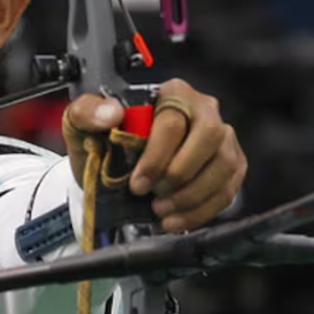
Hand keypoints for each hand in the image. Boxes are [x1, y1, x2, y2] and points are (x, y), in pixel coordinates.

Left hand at [61, 79, 246, 233]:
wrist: (113, 169)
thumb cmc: (104, 141)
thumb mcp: (82, 123)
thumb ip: (87, 111)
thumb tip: (111, 114)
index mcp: (171, 93)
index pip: (173, 122)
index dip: (157, 157)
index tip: (138, 184)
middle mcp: (204, 110)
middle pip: (209, 138)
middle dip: (180, 175)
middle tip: (154, 198)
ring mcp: (222, 138)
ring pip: (224, 165)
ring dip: (193, 196)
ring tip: (163, 211)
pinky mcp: (231, 165)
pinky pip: (228, 189)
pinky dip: (203, 211)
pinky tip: (177, 220)